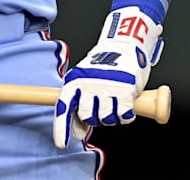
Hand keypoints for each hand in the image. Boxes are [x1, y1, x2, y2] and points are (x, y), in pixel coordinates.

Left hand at [53, 6, 162, 147]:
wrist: (124, 45)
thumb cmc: (104, 65)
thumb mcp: (84, 79)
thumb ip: (79, 104)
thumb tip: (77, 133)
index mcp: (74, 81)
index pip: (64, 108)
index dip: (62, 128)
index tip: (62, 144)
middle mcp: (88, 84)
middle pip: (88, 117)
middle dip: (96, 117)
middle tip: (104, 106)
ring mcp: (107, 87)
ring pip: (107, 119)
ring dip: (112, 116)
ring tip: (116, 102)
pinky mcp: (125, 90)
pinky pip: (124, 116)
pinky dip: (127, 115)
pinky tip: (127, 104)